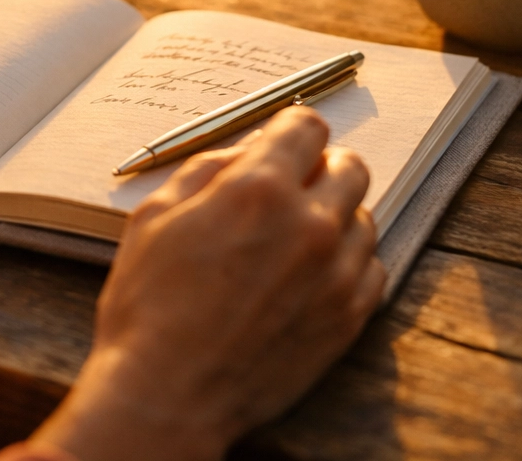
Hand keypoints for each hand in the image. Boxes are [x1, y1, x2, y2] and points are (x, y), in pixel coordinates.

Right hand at [30, 107, 386, 460]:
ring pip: (365, 217)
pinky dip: (349, 263)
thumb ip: (208, 168)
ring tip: (295, 241)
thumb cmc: (148, 308)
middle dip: (320, 168)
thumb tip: (247, 149)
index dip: (290, 131)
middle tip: (292, 189)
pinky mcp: (348, 318)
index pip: (308, 126)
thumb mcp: (155, 216)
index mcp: (258, 189)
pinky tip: (313, 275)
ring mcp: (336, 274)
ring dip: (335, 217)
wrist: (167, 395)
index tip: (282, 144)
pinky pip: (373, 268)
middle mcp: (310, 224)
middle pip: (350, 166)